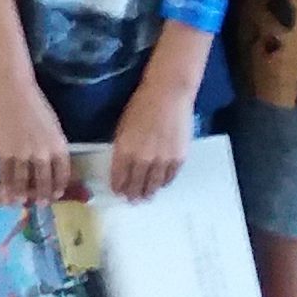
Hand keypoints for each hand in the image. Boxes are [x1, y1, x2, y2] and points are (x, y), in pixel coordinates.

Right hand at [0, 79, 77, 206]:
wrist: (11, 89)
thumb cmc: (34, 102)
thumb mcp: (52, 126)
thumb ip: (52, 145)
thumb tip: (48, 163)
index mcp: (59, 146)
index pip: (62, 173)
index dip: (59, 187)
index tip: (57, 195)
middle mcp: (43, 154)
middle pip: (44, 182)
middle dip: (42, 195)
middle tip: (41, 203)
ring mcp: (22, 154)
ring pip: (23, 181)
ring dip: (23, 194)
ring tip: (22, 201)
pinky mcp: (3, 152)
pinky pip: (6, 174)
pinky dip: (6, 185)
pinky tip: (7, 192)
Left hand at [106, 69, 194, 200]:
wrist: (167, 95)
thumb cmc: (141, 105)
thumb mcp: (123, 126)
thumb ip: (123, 147)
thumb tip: (123, 163)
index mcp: (125, 149)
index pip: (120, 176)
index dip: (118, 186)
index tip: (118, 192)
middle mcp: (143, 159)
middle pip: (137, 184)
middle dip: (133, 194)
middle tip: (132, 200)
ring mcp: (162, 160)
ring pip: (154, 184)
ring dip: (149, 192)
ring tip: (146, 197)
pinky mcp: (178, 158)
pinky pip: (170, 176)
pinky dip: (164, 182)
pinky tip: (160, 184)